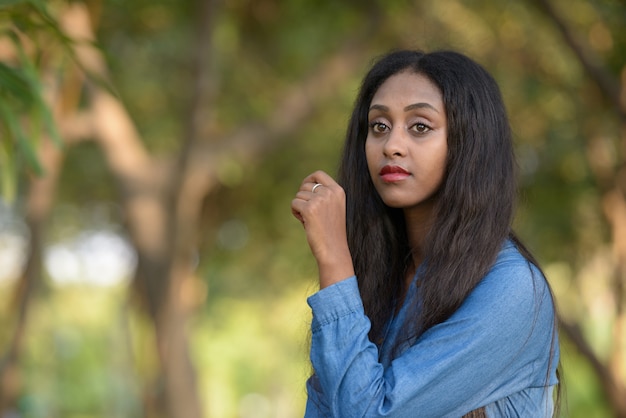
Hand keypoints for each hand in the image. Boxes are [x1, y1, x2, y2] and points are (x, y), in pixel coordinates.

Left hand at [291, 171, 354, 287]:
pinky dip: (295, 212)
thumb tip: (306, 185)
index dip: (309, 180)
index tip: (304, 188)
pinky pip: (294, 203)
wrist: (334, 249)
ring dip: (299, 206)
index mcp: (338, 191)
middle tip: (309, 213)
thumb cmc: (332, 231)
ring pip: (299, 195)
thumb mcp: (333, 208)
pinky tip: (304, 222)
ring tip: (309, 220)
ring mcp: (320, 200)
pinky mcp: (309, 209)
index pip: (319, 174)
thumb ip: (324, 195)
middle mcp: (330, 192)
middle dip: (303, 197)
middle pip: (306, 185)